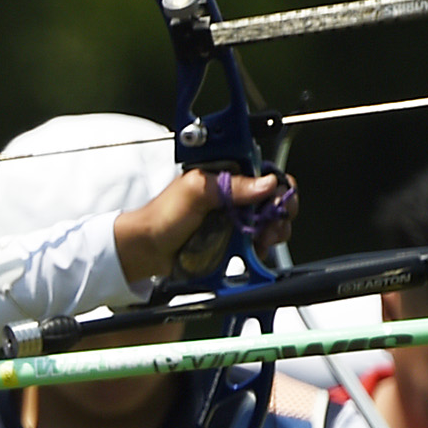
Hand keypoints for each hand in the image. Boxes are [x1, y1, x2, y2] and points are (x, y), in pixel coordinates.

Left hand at [110, 170, 295, 283]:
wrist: (147, 250)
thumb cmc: (161, 216)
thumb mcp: (196, 191)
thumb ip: (231, 185)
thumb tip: (266, 183)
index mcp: (227, 175)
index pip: (267, 174)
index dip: (279, 188)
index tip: (278, 203)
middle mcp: (234, 196)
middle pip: (275, 201)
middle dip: (280, 213)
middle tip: (270, 226)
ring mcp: (234, 220)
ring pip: (270, 224)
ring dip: (272, 233)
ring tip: (261, 240)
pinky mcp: (232, 242)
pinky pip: (256, 246)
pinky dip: (260, 250)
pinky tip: (254, 253)